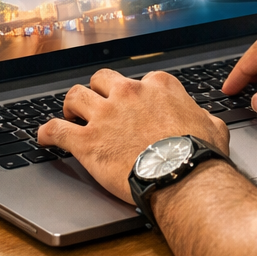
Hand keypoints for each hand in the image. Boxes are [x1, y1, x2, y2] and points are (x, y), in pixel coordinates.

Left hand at [37, 69, 229, 203]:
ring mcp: (105, 115)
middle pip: (103, 79)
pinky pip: (56, 129)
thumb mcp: (212, 127)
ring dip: (71, 105)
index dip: (137, 95)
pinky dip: (47, 132)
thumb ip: (201, 116)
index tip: (136, 107)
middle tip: (99, 105)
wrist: (181, 175)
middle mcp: (128, 93)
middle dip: (99, 90)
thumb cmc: (199, 154)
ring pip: (75, 95)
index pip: (141, 80)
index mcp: (158, 87)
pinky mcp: (87, 141)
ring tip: (71, 115)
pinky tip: (44, 137)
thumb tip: (203, 120)